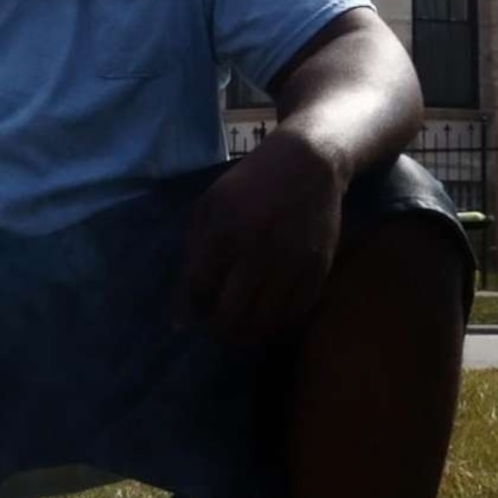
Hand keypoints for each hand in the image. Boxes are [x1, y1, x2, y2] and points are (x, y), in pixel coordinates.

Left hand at [177, 128, 345, 343]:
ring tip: (241, 327)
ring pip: (265, 322)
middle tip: (217, 327)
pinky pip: (295, 312)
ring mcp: (291, 261)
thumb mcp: (209, 206)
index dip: (192, 308)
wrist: (308, 163)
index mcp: (225, 231)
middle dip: (218, 330)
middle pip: (231, 315)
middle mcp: (258, 250)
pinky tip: (267, 316)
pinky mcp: (318, 268)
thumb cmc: (249, 184)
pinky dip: (278, 323)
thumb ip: (191, 254)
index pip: (199, 289)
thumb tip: (180, 314)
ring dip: (248, 334)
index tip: (194, 311)